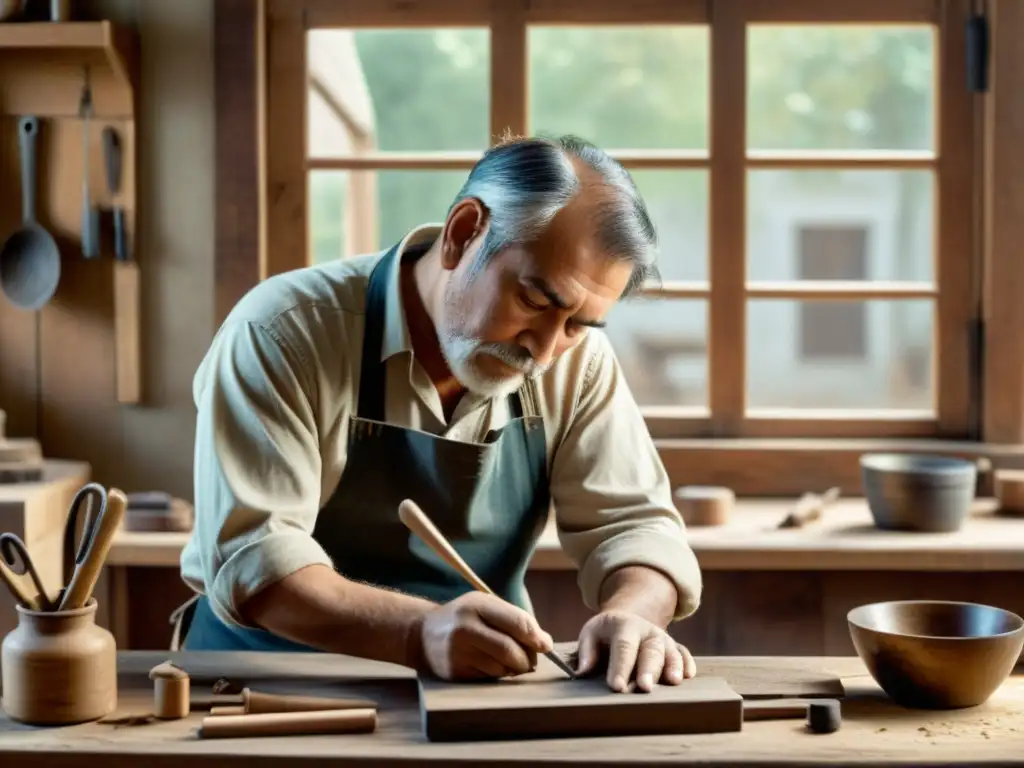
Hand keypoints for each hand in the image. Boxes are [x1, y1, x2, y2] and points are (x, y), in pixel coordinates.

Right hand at [415, 591, 553, 680]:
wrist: (422, 634)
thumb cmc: (464, 618)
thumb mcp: (485, 605)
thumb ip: (514, 619)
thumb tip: (545, 643)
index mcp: (476, 605)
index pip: (516, 623)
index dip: (536, 637)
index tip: (546, 646)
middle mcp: (464, 628)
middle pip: (510, 650)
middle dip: (528, 658)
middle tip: (531, 659)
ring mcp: (457, 652)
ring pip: (501, 668)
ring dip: (514, 669)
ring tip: (510, 661)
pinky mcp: (454, 672)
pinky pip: (488, 678)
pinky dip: (498, 675)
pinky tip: (492, 665)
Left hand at [575, 609, 695, 692]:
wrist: (629, 618)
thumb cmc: (606, 633)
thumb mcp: (591, 633)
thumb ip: (586, 651)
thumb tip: (583, 671)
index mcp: (625, 625)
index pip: (623, 646)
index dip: (620, 666)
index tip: (616, 686)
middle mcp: (648, 631)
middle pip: (650, 650)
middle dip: (648, 669)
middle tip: (644, 687)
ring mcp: (664, 638)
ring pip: (670, 651)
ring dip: (672, 666)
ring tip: (673, 681)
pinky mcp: (675, 647)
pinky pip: (684, 653)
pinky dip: (687, 663)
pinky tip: (688, 675)